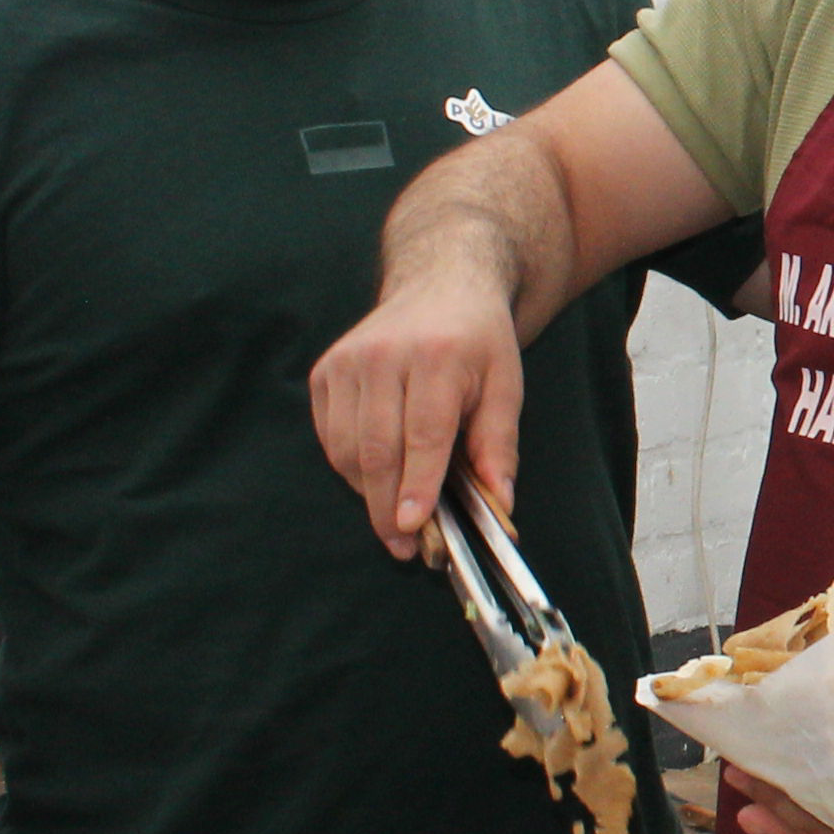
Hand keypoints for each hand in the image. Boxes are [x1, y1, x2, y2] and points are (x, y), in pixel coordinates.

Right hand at [306, 274, 525, 558]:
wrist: (439, 286)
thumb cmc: (479, 343)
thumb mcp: (507, 386)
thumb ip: (499, 445)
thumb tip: (500, 504)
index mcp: (438, 357)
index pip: (423, 433)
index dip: (417, 484)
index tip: (412, 526)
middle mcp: (385, 356)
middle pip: (378, 448)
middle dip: (387, 505)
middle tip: (404, 546)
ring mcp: (348, 362)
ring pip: (348, 449)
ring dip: (369, 493)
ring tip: (394, 519)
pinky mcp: (325, 371)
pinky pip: (330, 437)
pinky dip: (351, 468)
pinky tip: (377, 479)